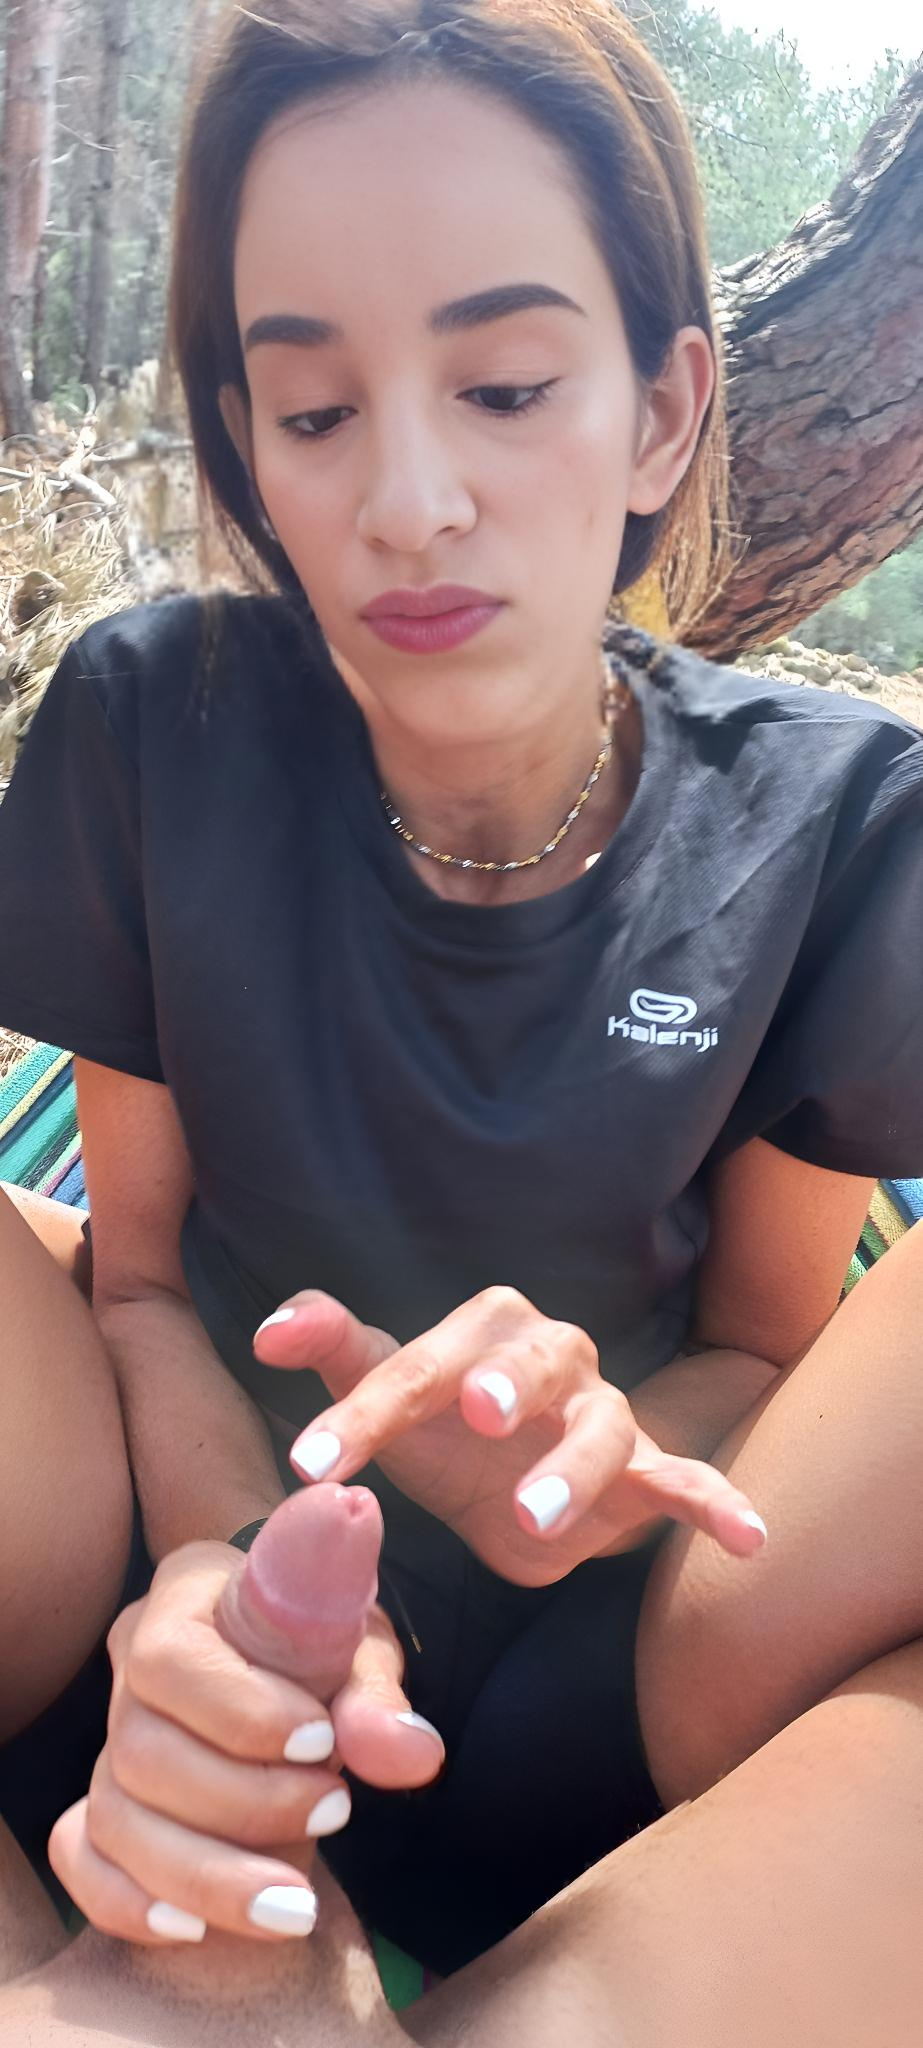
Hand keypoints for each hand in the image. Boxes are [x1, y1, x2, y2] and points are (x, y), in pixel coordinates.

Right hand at [48, 1532, 443, 1945]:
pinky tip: (194, 1929)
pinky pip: (80, 1857)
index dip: (239, 1711)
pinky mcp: (100, 1804)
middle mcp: (129, 1663)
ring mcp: (106, 1737)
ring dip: (206, 1874)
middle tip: (336, 1811)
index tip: (323, 1742)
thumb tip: (414, 1755)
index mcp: (186, 1594)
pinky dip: (125, 1899)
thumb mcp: (361, 1648)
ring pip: (114, 1817)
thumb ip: (378, 1698)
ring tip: (297, 1902)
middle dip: (243, 1802)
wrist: (300, 1676)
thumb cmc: (325, 1645)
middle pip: (140, 1751)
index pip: (171, 1657)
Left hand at [254, 1287, 767, 1587]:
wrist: (511, 1491)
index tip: (308, 1467)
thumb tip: (267, 1331)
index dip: (360, 1414)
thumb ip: (331, 1348)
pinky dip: (720, 1505)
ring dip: (572, 1469)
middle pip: (532, 1360)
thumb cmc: (441, 1431)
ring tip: (535, 1517)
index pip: (414, 1365)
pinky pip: (690, 1482)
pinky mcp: (648, 1474)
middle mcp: (551, 1357)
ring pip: (603, 1430)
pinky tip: (748, 1535)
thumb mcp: (382, 1394)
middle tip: (473, 1411)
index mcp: (481, 1328)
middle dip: (505, 1382)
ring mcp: (605, 1414)